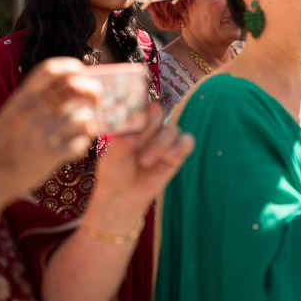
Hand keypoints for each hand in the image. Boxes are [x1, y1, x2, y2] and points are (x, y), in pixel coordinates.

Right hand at [0, 57, 99, 220]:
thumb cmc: (5, 144)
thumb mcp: (13, 113)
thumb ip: (38, 99)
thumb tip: (74, 84)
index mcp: (23, 98)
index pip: (51, 69)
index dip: (73, 66)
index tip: (83, 72)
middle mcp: (34, 110)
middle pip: (77, 87)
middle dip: (94, 91)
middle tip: (97, 100)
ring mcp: (44, 131)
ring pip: (85, 117)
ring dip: (88, 126)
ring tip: (79, 133)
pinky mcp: (52, 154)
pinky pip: (82, 143)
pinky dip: (81, 146)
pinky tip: (71, 150)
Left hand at [88, 103, 193, 229]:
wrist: (123, 194)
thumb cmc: (115, 171)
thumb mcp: (112, 156)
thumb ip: (122, 142)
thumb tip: (134, 136)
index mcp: (135, 121)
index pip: (142, 106)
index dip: (140, 113)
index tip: (130, 128)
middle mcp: (152, 127)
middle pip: (159, 113)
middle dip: (148, 129)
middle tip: (135, 145)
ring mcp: (165, 139)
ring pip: (172, 130)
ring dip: (159, 145)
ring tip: (144, 161)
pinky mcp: (177, 153)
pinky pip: (187, 141)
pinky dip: (180, 147)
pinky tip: (168, 157)